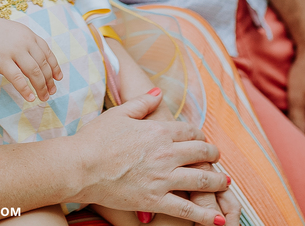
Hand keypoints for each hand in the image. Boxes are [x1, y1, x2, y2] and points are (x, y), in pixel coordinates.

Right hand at [0, 15, 62, 101]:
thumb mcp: (16, 32)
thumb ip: (28, 43)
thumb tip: (40, 62)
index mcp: (29, 35)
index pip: (47, 53)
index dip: (54, 67)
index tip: (58, 79)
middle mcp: (24, 42)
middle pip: (42, 65)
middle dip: (49, 81)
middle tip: (51, 92)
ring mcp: (13, 51)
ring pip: (33, 72)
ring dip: (41, 87)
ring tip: (43, 97)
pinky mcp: (2, 61)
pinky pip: (17, 78)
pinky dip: (25, 89)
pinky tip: (29, 98)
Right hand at [74, 91, 227, 222]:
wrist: (80, 166)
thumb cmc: (95, 138)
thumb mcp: (118, 113)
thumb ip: (142, 102)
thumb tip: (159, 92)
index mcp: (157, 131)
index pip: (189, 132)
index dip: (199, 135)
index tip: (201, 139)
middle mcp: (165, 154)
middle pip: (200, 153)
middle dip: (212, 155)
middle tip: (216, 158)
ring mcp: (162, 179)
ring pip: (201, 181)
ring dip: (216, 182)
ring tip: (224, 184)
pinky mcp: (155, 201)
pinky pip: (187, 210)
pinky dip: (205, 216)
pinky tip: (217, 220)